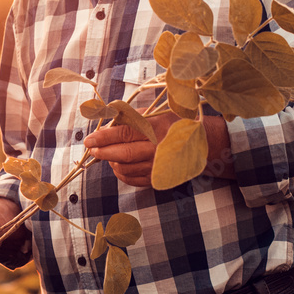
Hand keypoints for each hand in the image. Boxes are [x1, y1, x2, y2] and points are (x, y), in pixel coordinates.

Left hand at [85, 114, 233, 186]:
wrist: (204, 143)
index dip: (104, 137)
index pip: (125, 133)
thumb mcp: (156, 113)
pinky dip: (122, 173)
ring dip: (112, 162)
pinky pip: (133, 180)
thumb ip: (131, 117)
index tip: (89, 139)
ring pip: (126, 169)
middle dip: (103, 152)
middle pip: (124, 154)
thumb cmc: (175, 123)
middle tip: (92, 149)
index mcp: (157, 129)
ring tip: (107, 154)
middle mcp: (159, 149)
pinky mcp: (159, 179)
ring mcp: (160, 167)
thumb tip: (106, 123)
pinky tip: (118, 165)